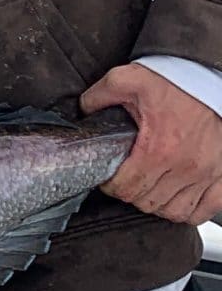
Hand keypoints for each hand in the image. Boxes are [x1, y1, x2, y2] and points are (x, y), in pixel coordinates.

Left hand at [81, 63, 221, 224]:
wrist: (209, 78)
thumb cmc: (176, 82)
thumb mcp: (129, 80)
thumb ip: (99, 95)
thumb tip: (81, 113)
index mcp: (159, 148)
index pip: (126, 188)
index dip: (111, 186)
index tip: (109, 178)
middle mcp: (185, 167)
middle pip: (147, 202)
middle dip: (130, 193)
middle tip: (126, 179)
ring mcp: (206, 175)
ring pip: (174, 211)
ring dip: (157, 204)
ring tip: (148, 189)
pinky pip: (203, 211)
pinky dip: (188, 211)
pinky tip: (176, 199)